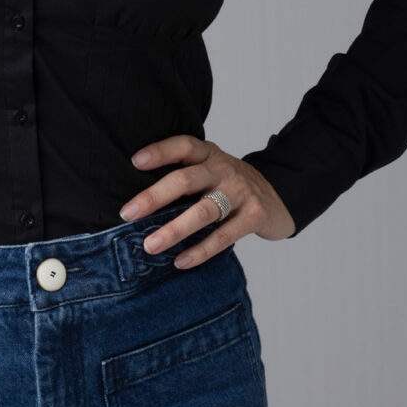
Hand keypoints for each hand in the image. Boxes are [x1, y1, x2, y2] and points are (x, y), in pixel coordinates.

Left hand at [119, 134, 295, 268]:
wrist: (279, 197)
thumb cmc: (230, 185)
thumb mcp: (210, 170)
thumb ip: (184, 176)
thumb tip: (137, 201)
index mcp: (209, 154)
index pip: (183, 145)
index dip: (160, 151)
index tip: (134, 162)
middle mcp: (224, 169)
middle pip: (186, 179)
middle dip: (154, 197)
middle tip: (128, 213)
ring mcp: (241, 192)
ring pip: (203, 211)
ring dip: (174, 230)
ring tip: (150, 245)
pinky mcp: (255, 216)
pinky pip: (224, 236)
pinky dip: (201, 251)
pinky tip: (180, 261)